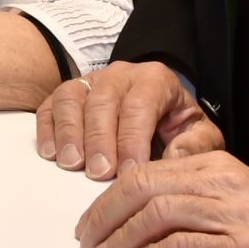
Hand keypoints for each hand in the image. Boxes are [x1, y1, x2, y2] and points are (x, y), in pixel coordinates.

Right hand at [37, 61, 221, 178]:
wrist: (163, 117)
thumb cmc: (179, 129)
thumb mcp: (200, 135)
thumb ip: (196, 145)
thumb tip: (176, 156)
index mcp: (155, 78)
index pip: (140, 105)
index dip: (132, 139)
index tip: (131, 171)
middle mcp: (121, 74)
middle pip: (103, 101)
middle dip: (100, 139)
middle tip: (100, 174)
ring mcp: (91, 81)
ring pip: (72, 98)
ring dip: (70, 133)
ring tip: (72, 165)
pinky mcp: (71, 94)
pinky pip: (51, 104)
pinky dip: (48, 128)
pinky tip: (51, 154)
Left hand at [73, 152, 248, 247]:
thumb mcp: (237, 206)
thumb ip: (192, 204)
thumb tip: (132, 224)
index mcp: (219, 167)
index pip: (147, 171)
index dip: (109, 197)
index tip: (90, 223)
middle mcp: (226, 184)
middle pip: (144, 188)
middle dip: (105, 216)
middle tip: (86, 243)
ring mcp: (238, 217)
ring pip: (158, 215)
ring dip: (120, 240)